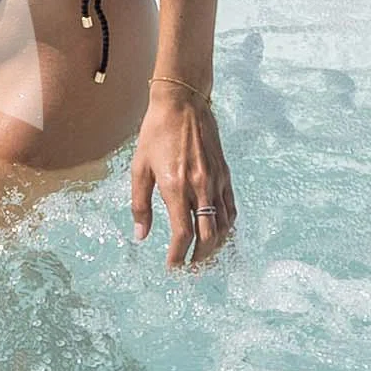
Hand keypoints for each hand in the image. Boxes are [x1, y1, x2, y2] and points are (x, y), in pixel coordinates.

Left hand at [130, 87, 234, 270]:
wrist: (183, 102)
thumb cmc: (155, 133)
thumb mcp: (139, 167)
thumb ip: (140, 204)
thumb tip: (141, 235)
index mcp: (175, 186)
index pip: (182, 233)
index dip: (178, 255)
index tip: (173, 267)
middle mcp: (199, 186)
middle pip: (208, 235)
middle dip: (199, 258)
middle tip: (190, 268)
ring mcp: (216, 180)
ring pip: (224, 224)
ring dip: (215, 246)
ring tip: (204, 256)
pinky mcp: (225, 173)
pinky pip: (231, 207)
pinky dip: (227, 226)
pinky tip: (219, 233)